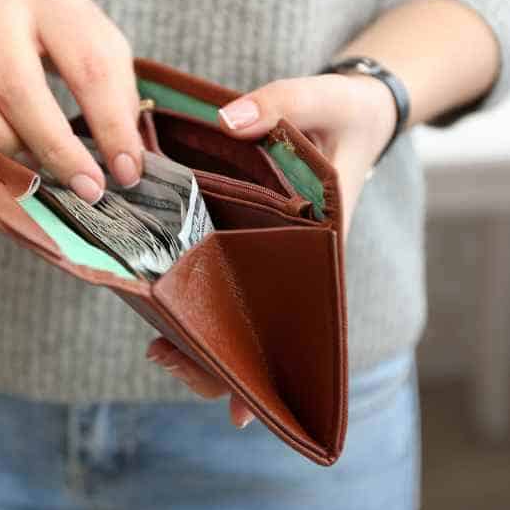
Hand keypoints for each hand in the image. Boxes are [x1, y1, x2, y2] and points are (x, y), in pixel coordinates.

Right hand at [0, 0, 141, 202]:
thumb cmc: (55, 34)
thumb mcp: (98, 44)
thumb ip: (117, 95)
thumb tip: (127, 162)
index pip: (90, 68)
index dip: (111, 129)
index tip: (125, 173)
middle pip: (19, 88)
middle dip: (55, 149)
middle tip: (83, 186)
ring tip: (27, 157)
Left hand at [147, 72, 396, 427]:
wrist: (354, 108)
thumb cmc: (346, 112)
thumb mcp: (322, 98)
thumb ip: (280, 104)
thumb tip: (229, 121)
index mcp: (321, 238)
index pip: (298, 313)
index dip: (273, 363)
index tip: (240, 410)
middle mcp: (294, 253)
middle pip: (261, 322)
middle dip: (220, 356)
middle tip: (163, 359)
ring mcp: (271, 245)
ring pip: (239, 302)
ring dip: (202, 328)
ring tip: (156, 347)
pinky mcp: (251, 228)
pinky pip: (224, 267)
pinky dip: (196, 284)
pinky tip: (160, 298)